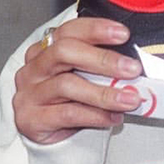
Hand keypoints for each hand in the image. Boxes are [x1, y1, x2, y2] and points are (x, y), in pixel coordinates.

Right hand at [13, 17, 142, 144]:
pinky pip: (68, 114)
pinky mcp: (32, 119)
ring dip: (104, 92)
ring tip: (130, 99)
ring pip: (67, 85)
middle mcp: (34, 68)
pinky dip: (96, 115)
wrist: (46, 134)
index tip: (123, 34)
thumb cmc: (67, 99)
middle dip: (103, 59)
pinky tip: (113, 116)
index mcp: (45, 50)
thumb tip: (132, 64)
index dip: (96, 29)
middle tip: (132, 69)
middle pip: (64, 52)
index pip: (69, 30)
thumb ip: (99, 66)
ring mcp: (30, 94)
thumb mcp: (80, 76)